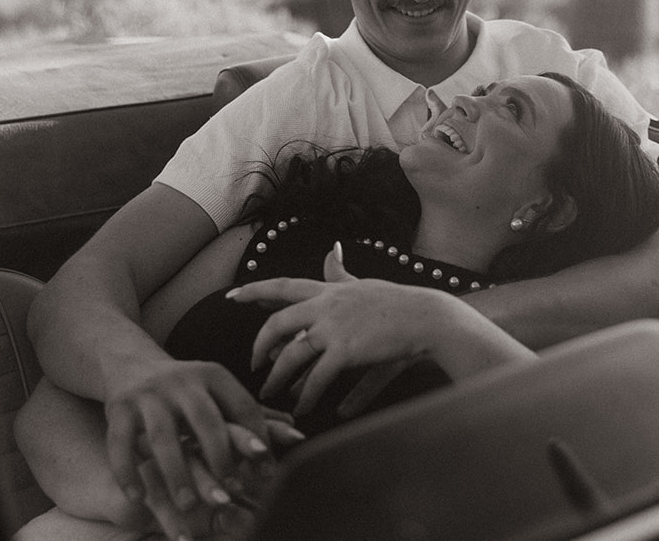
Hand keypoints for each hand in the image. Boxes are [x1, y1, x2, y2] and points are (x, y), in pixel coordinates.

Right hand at [102, 358, 282, 537]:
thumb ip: (250, 414)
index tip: (268, 473)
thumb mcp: (215, 392)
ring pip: (163, 436)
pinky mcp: (118, 406)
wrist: (128, 361)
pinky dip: (128, 472)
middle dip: (219, 458)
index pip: (242, 406)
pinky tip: (138, 498)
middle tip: (231, 494)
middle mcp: (182, 380)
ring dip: (177, 473)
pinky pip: (120, 443)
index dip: (257, 440)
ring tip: (187, 506)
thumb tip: (296, 430)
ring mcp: (148, 393)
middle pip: (205, 420)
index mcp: (213, 374)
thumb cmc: (184, 388)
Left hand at [229, 242, 456, 415]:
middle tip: (252, 363)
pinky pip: (318, 378)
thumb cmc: (399, 303)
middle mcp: (326, 305)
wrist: (427, 318)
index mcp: (329, 290)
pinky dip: (308, 396)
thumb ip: (341, 271)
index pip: (283, 285)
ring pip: (293, 355)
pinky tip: (303, 408)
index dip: (254, 290)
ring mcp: (334, 328)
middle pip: (278, 323)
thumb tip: (330, 249)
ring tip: (270, 394)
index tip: (231, 296)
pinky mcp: (346, 351)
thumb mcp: (364, 283)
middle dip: (259, 345)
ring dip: (279, 378)